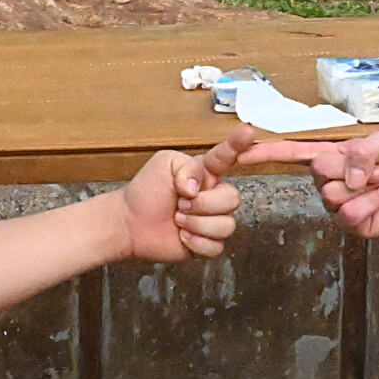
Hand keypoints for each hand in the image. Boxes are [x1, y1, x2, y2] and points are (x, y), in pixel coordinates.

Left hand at [119, 130, 248, 261]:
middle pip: (233, 199)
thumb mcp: (163, 165)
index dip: (239, 145)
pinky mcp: (207, 244)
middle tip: (181, 203)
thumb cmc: (145, 192)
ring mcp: (212, 221)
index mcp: (205, 174)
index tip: (248, 131)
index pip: (228, 157)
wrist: (129, 222)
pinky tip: (182, 236)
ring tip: (178, 219)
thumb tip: (198, 188)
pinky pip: (216, 246)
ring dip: (196, 224)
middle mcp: (213, 196)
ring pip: (226, 225)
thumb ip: (186, 167)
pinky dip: (196, 242)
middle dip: (204, 204)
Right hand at [237, 132, 378, 238]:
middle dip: (352, 167)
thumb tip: (348, 179)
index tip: (241, 151)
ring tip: (378, 184)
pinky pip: (349, 213)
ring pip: (334, 193)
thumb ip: (361, 152)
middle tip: (374, 170)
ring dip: (365, 186)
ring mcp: (334, 203)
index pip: (292, 153)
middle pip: (320, 169)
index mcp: (330, 156)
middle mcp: (326, 179)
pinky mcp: (346, 223)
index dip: (266, 152)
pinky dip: (370, 204)